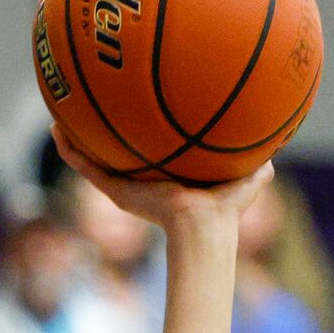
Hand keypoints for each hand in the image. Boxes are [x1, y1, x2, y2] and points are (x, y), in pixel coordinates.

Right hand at [51, 126, 273, 233]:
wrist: (204, 226)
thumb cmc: (226, 207)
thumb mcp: (245, 178)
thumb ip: (258, 164)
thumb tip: (276, 154)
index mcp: (169, 177)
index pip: (150, 154)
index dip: (141, 136)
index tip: (133, 114)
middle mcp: (144, 182)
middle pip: (117, 154)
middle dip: (104, 132)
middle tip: (90, 106)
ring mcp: (127, 187)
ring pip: (94, 159)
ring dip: (76, 139)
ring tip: (59, 114)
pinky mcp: (117, 191)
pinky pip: (86, 168)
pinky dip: (70, 150)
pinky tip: (57, 128)